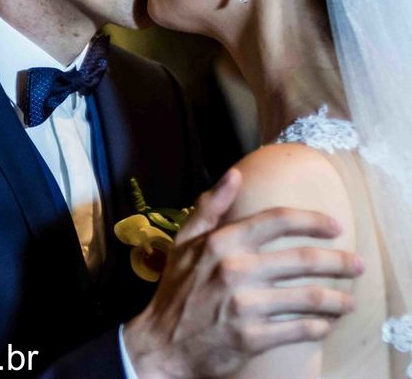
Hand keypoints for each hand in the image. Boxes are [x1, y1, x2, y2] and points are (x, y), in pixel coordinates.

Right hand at [123, 168, 362, 378]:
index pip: (276, 220)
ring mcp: (245, 306)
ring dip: (338, 300)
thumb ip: (210, 207)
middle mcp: (235, 270)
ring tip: (349, 301)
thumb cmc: (177, 290)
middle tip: (357, 265)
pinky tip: (325, 325)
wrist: (162, 344)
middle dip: (339, 262)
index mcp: (221, 243)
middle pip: (303, 260)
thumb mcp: (183, 243)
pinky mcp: (253, 337)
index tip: (335, 227)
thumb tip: (234, 175)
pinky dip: (319, 327)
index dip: (311, 221)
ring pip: (310, 298)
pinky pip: (300, 330)